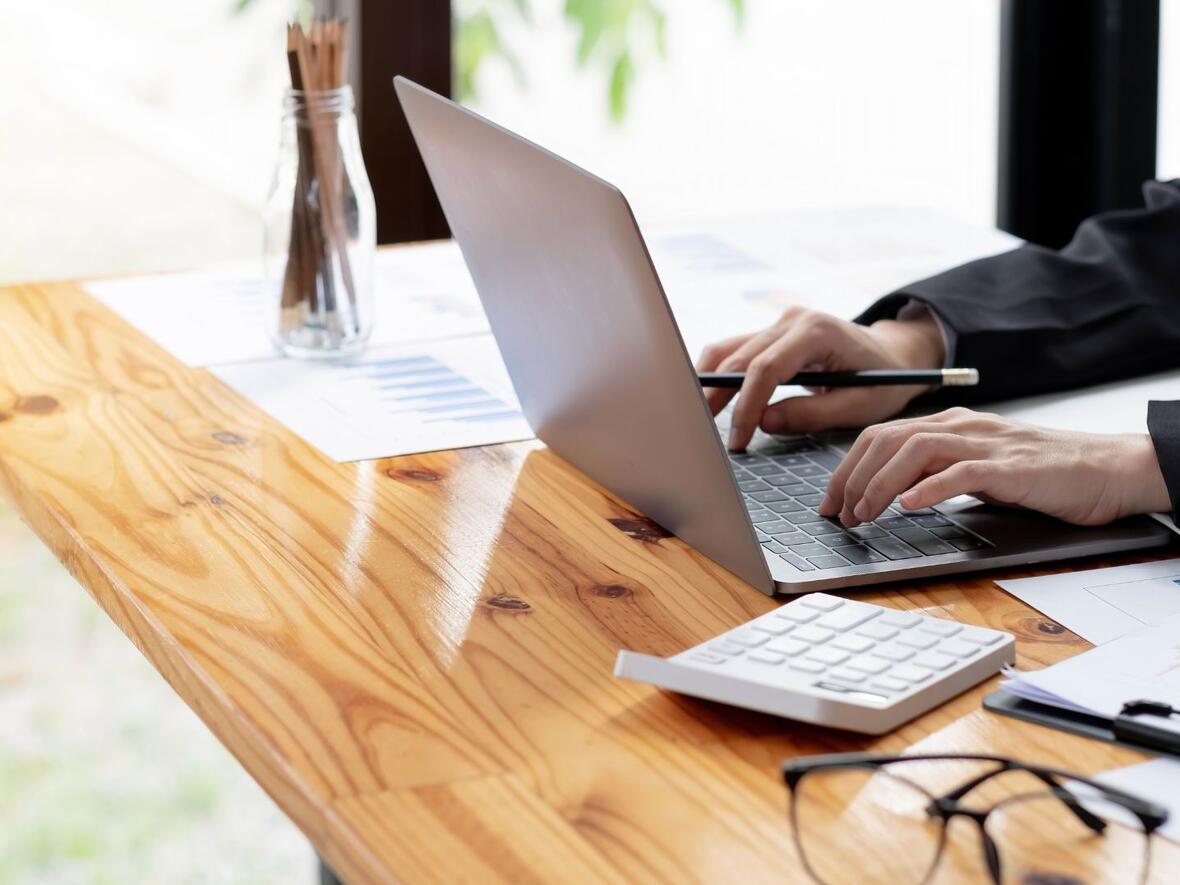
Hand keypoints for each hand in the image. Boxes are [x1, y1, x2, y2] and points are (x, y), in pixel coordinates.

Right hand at [695, 306, 945, 449]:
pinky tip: (709, 396)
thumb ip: (811, 415)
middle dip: (719, 397)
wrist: (893, 354)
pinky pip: (734, 349)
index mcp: (817, 332)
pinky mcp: (772, 332)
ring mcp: (780, 322)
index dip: (747, 405)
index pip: (766, 368)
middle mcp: (793, 319)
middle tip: (706, 434)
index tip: (739, 438)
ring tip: (700, 416)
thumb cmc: (884, 380)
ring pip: (728, 349)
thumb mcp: (858, 406)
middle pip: (739, 358)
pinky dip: (718, 372)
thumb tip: (764, 422)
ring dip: (709, 382)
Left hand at [818, 408, 1170, 526]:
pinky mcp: (1011, 467)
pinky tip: (909, 505)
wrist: (1107, 469)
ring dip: (880, 484)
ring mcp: (986, 443)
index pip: (881, 436)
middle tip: (839, 514)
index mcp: (950, 425)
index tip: (830, 501)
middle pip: (888, 440)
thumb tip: (893, 496)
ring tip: (864, 514)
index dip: (847, 468)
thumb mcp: (978, 469)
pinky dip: (930, 487)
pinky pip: (962, 472)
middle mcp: (962, 427)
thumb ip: (939, 472)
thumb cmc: (1042, 474)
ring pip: (915, 450)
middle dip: (853, 477)